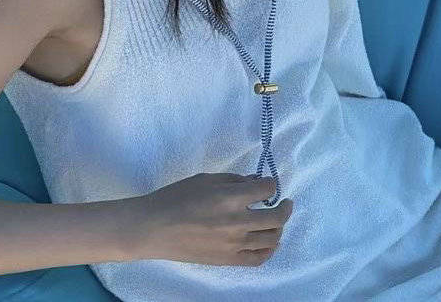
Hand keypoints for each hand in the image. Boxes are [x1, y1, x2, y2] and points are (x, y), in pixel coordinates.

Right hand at [129, 172, 293, 266]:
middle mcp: (238, 222)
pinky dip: (269, 250)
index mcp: (231, 198)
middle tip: (285, 202)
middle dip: (285, 207)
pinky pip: (258, 259)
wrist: (155, 228)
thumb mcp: (205, 179)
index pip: (266, 189)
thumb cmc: (177, 198)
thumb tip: (254, 183)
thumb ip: (233, 180)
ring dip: (279, 228)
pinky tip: (270, 242)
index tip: (268, 184)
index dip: (271, 184)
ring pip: (271, 238)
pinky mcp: (228, 260)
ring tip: (277, 221)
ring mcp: (235, 245)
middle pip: (276, 217)